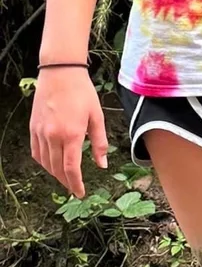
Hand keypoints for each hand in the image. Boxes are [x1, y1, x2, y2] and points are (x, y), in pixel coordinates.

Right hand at [30, 67, 107, 198]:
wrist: (60, 73)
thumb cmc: (82, 93)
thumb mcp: (97, 116)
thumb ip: (99, 143)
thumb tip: (102, 165)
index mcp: (71, 134)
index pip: (71, 168)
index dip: (75, 184)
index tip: (81, 193)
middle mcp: (53, 136)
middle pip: (57, 169)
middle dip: (66, 181)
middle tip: (75, 188)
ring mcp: (40, 132)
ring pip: (45, 163)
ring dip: (55, 174)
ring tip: (66, 178)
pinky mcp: (33, 128)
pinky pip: (36, 152)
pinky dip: (44, 162)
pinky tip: (51, 163)